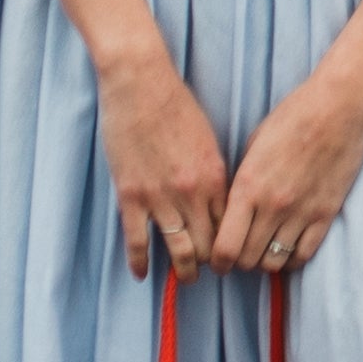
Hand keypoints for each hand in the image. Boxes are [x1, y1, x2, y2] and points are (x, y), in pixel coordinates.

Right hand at [98, 49, 231, 278]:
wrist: (140, 82)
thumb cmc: (176, 104)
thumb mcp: (207, 140)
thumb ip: (213, 173)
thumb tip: (216, 201)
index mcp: (215, 176)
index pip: (229, 225)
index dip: (231, 244)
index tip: (230, 253)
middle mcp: (192, 192)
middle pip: (208, 244)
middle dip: (211, 263)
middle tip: (209, 272)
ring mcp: (161, 197)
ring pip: (178, 250)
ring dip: (183, 270)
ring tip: (185, 279)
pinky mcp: (131, 195)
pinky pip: (137, 240)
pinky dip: (140, 261)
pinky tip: (141, 274)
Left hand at [211, 55, 362, 280]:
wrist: (338, 107)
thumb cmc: (293, 117)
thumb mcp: (254, 146)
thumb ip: (242, 183)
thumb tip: (233, 213)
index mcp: (248, 186)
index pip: (225, 247)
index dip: (218, 261)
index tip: (219, 261)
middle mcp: (272, 205)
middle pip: (247, 260)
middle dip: (240, 261)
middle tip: (242, 253)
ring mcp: (301, 212)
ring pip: (274, 263)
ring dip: (265, 261)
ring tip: (264, 249)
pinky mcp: (326, 214)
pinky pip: (304, 255)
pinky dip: (292, 259)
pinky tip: (288, 247)